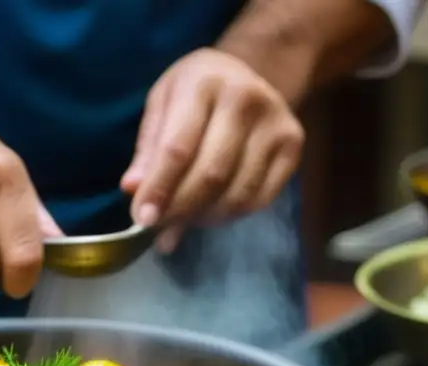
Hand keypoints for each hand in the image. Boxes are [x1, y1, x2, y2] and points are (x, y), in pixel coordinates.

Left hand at [121, 48, 304, 251]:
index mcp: (204, 82)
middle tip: (159, 229)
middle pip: (211, 175)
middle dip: (180, 210)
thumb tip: (133, 190)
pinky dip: (230, 215)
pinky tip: (211, 211)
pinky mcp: (294, 145)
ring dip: (204, 217)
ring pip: (237, 193)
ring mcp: (276, 123)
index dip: (159, 189)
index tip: (142, 219)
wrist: (249, 72)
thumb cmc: (195, 91)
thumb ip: (148, 149)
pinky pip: (259, 199)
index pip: (178, 147)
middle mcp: (246, 99)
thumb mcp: (162, 104)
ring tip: (183, 220)